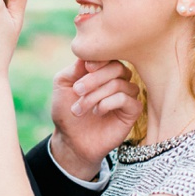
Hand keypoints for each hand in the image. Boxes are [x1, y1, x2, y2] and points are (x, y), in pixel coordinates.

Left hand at [50, 59, 141, 180]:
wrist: (70, 140)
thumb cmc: (66, 112)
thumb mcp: (63, 84)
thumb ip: (74, 68)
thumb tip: (88, 55)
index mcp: (102, 70)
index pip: (110, 55)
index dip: (99, 59)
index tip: (86, 68)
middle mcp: (117, 80)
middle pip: (117, 67)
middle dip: (94, 79)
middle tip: (78, 91)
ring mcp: (126, 95)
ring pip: (120, 84)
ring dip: (96, 95)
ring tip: (80, 108)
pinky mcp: (132, 111)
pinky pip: (127, 99)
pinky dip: (109, 103)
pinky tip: (97, 111)